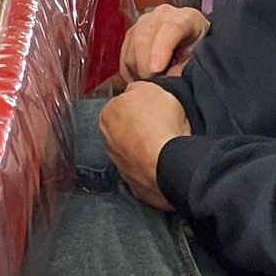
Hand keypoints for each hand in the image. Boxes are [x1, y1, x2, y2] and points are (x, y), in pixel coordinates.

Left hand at [99, 81, 190, 211]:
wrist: (169, 162)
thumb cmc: (159, 124)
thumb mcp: (149, 89)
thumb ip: (137, 89)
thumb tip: (134, 93)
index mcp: (107, 115)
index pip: (122, 107)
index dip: (141, 108)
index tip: (154, 111)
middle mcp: (107, 142)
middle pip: (126, 131)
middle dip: (141, 130)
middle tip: (162, 128)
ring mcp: (120, 166)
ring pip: (134, 153)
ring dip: (146, 150)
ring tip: (166, 147)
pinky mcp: (134, 186)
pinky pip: (144, 173)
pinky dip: (153, 169)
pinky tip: (165, 163)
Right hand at [111, 4, 206, 92]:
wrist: (195, 42)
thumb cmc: (201, 52)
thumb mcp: (201, 59)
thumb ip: (185, 68)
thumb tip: (166, 79)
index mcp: (186, 17)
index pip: (171, 29)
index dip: (161, 50)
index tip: (156, 70)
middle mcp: (163, 14)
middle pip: (143, 39)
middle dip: (145, 67)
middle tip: (154, 85)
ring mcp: (145, 21)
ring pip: (131, 49)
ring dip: (137, 71)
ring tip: (151, 82)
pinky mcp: (133, 32)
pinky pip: (123, 55)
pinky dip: (129, 71)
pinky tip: (141, 79)